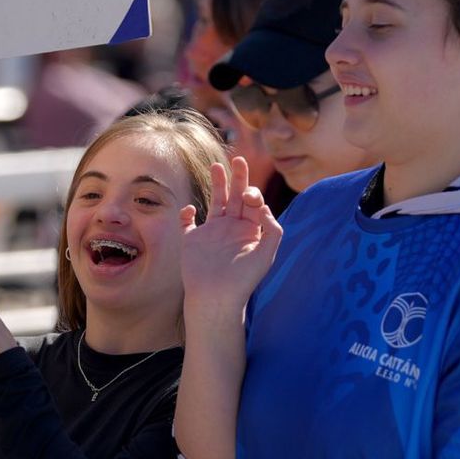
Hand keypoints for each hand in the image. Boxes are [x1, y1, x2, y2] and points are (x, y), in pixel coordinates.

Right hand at [180, 156, 281, 327]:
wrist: (216, 299)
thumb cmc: (243, 280)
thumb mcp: (266, 254)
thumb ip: (272, 229)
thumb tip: (264, 207)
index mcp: (250, 231)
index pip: (254, 204)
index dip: (254, 194)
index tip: (249, 198)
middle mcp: (232, 229)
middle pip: (236, 196)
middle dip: (239, 178)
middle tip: (239, 159)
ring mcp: (211, 233)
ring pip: (216, 201)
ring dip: (217, 184)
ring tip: (217, 165)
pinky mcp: (192, 240)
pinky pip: (188, 222)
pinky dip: (187, 214)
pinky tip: (191, 210)